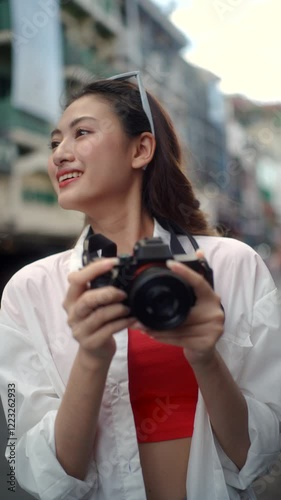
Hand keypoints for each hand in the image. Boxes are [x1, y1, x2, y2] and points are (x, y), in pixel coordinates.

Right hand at [63, 258, 134, 364]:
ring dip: (118, 309)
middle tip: (123, 293)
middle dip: (108, 293)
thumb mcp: (95, 304)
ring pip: (100, 315)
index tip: (112, 262)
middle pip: (87, 299)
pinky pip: (109, 329)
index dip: (93, 269)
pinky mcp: (90, 342)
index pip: (76, 279)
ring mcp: (79, 330)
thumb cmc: (97, 322)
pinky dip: (123, 322)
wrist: (95, 352)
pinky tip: (132, 319)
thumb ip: (100, 289)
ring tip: (129, 308)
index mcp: (71, 299)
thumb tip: (119, 268)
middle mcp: (72, 313)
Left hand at [131, 250, 223, 367]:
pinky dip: (164, 338)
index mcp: (212, 297)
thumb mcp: (197, 301)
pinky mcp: (207, 343)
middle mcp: (216, 311)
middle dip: (160, 313)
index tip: (169, 263)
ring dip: (157, 327)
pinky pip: (180, 339)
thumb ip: (194, 282)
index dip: (185, 272)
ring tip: (141, 325)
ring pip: (179, 326)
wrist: (204, 351)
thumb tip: (199, 252)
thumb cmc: (197, 323)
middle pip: (183, 311)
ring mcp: (214, 328)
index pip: (199, 282)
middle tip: (140, 312)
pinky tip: (152, 334)